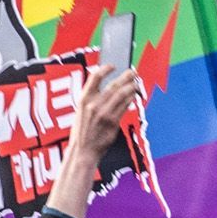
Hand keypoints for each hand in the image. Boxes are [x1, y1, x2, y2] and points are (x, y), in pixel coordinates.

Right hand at [45, 66, 138, 217]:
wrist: (83, 151)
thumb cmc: (82, 132)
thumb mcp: (80, 112)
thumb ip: (91, 100)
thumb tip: (105, 88)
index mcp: (83, 100)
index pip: (94, 78)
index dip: (105, 69)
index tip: (112, 66)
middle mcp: (94, 105)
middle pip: (113, 85)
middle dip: (125, 77)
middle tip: (132, 72)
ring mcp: (104, 114)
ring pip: (122, 95)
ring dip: (131, 87)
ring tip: (136, 83)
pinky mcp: (113, 122)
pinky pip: (125, 107)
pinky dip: (130, 100)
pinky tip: (133, 96)